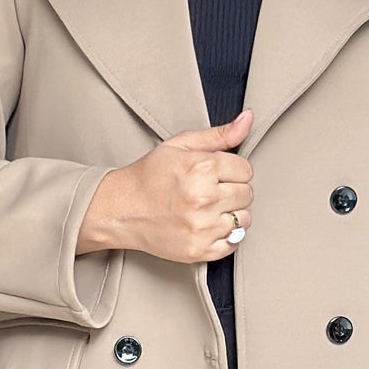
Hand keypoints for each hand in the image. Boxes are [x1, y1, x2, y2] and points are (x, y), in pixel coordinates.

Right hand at [78, 109, 253, 265]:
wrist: (120, 209)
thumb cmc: (149, 176)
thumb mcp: (180, 146)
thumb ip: (219, 135)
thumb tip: (248, 118)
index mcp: (201, 168)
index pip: (246, 169)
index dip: (231, 170)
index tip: (214, 174)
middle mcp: (204, 198)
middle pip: (246, 194)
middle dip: (231, 190)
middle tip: (207, 190)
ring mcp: (202, 227)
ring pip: (244, 219)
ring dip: (230, 214)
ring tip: (206, 209)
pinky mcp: (199, 250)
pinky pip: (233, 243)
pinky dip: (224, 236)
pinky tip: (205, 226)